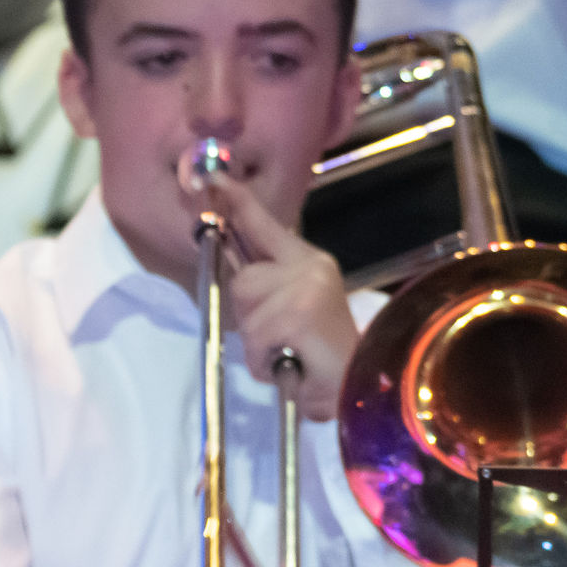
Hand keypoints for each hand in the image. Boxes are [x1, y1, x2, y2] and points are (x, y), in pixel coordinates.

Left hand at [190, 162, 356, 420]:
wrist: (353, 387)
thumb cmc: (318, 354)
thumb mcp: (293, 306)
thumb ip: (265, 281)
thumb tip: (233, 263)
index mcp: (308, 260)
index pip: (265, 225)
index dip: (237, 202)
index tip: (213, 179)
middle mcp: (309, 267)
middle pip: (244, 279)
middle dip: (249, 312)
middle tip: (279, 336)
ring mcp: (304, 290)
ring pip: (246, 308)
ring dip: (255, 340)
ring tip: (285, 352)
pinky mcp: (296, 317)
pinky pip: (253, 337)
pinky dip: (261, 359)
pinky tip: (286, 364)